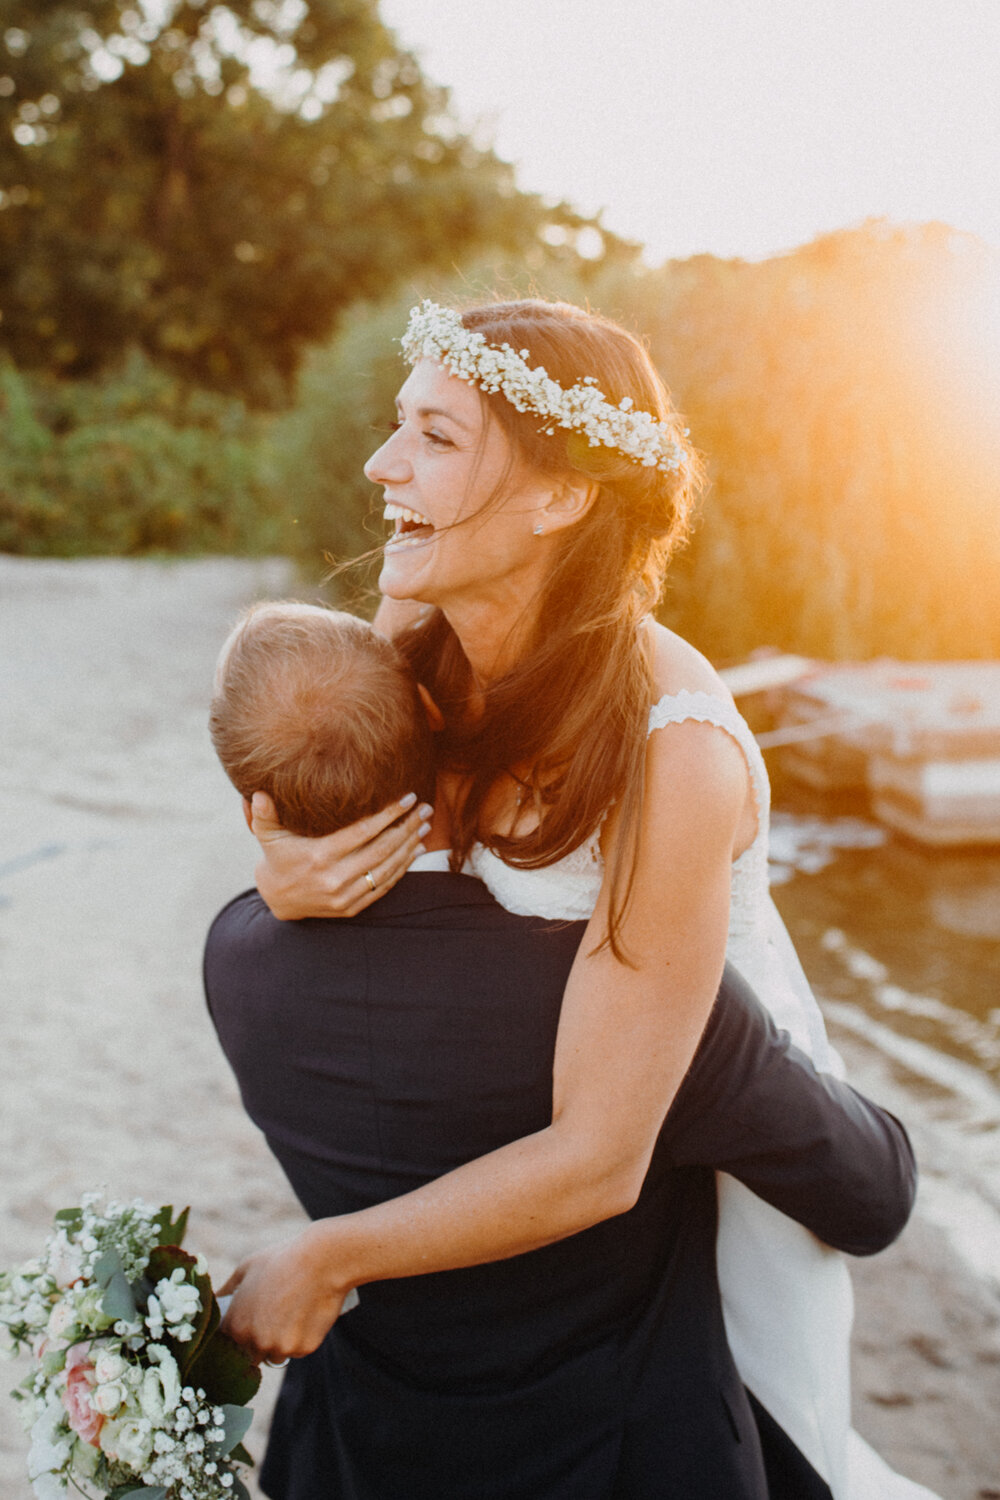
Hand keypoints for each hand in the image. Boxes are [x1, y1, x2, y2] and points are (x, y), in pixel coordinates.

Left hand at [219, 1228, 352, 1363]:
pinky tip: (306, 1313)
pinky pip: (297, 1350)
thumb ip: (226, 1290)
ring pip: (275, 1354)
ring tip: (291, 1311)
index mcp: (236, 1325)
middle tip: (272, 1315)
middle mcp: (255, 1342)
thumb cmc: (281, 1260)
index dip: (239, 1332)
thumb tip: (213, 1301)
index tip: (250, 1319)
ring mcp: (280, 1347)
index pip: (229, 1345)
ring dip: (280, 1342)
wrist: (321, 1260)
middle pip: (251, 1355)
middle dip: (258, 1341)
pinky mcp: (304, 1348)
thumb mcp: (246, 1269)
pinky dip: (300, 1338)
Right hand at [251, 792, 432, 919]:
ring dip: (409, 846)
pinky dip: (402, 868)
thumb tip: (256, 792)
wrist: (278, 900)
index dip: (388, 814)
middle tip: (425, 808)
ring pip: (387, 868)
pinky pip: (384, 886)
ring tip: (425, 826)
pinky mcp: (352, 907)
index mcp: (319, 856)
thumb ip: (263, 814)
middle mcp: (335, 878)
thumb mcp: (267, 836)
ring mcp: (345, 895)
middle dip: (407, 827)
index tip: (407, 798)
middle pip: (382, 849)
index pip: (363, 832)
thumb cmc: (277, 858)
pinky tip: (415, 850)